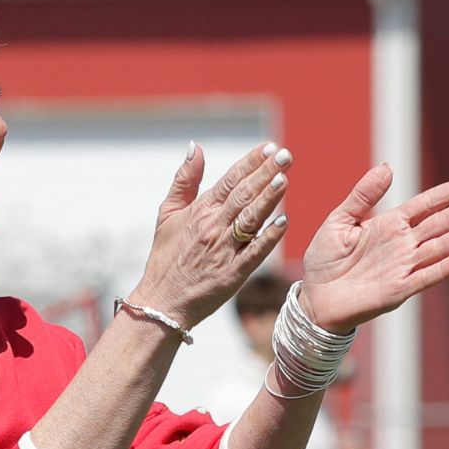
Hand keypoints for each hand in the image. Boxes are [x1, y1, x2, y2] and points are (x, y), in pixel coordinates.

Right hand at [131, 142, 292, 327]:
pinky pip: (254, 252)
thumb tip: (196, 148)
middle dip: (265, 173)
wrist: (162, 301)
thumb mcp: (167, 214)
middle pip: (243, 195)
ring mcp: (223, 250)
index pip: (230, 180)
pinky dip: (268, 237)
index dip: (251, 162)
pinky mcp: (233, 273)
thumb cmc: (166, 257)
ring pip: (250, 219)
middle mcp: (213, 227)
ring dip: (268, 198)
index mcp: (200, 211)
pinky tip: (283, 221)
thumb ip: (184, 180)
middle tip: (286, 155)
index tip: (270, 148)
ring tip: (284, 179)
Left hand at [300, 164, 448, 332]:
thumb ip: (363, 196)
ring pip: (440, 248)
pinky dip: (444, 268)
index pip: (427, 205)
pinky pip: (425, 277)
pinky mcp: (397, 290)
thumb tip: (387, 167)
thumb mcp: (338, 221)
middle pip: (441, 224)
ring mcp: (402, 267)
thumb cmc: (324, 262)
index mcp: (389, 225)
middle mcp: (402, 245)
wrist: (313, 299)